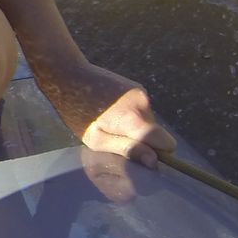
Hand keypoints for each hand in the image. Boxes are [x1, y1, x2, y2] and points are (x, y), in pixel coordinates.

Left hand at [45, 63, 173, 169]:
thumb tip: (153, 161)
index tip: (140, 156)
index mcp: (134, 118)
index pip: (166, 143)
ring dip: (135, 127)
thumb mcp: (97, 140)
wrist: (71, 76)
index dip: (157, 154)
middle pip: (157, 133)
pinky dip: (132, 115)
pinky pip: (143, 111)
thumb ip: (127, 149)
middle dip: (142, 140)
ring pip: (149, 122)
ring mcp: (142, 92)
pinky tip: (112, 111)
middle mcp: (144, 103)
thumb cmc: (78, 113)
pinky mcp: (138, 87)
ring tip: (110, 122)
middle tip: (115, 137)